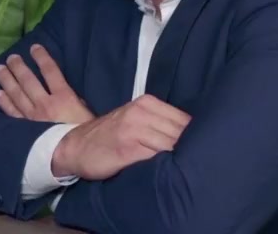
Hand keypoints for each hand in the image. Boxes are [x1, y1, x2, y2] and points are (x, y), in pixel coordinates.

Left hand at [0, 44, 94, 123]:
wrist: (77, 154)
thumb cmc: (86, 132)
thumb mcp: (86, 110)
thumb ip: (74, 100)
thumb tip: (66, 93)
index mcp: (63, 96)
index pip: (50, 70)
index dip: (42, 57)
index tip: (34, 47)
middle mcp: (45, 103)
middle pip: (28, 80)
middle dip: (19, 67)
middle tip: (11, 58)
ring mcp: (33, 116)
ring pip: (16, 93)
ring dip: (7, 80)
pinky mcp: (25, 128)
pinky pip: (12, 113)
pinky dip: (4, 102)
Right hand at [51, 94, 191, 179]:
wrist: (75, 147)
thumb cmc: (111, 137)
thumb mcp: (136, 121)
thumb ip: (160, 124)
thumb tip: (195, 139)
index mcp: (148, 103)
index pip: (185, 121)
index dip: (197, 138)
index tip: (202, 152)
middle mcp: (141, 112)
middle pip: (181, 132)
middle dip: (190, 150)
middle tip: (197, 165)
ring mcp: (133, 128)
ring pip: (171, 144)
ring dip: (179, 160)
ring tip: (186, 173)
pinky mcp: (126, 148)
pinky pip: (155, 157)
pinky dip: (163, 166)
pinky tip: (166, 175)